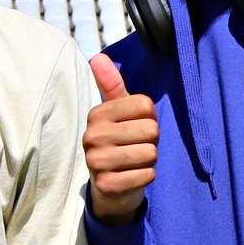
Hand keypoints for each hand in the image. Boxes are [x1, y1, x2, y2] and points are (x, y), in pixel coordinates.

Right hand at [84, 53, 157, 222]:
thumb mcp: (116, 113)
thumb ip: (111, 85)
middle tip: (136, 146)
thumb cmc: (119, 142)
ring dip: (150, 159)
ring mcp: (97, 163)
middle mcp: (92, 137)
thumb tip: (98, 56)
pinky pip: (147, 175)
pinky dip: (147, 176)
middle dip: (151, 140)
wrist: (110, 188)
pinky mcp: (107, 186)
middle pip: (150, 130)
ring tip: (135, 161)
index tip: (136, 126)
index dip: (150, 117)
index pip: (145, 105)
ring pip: (150, 153)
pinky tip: (133, 176)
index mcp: (96, 114)